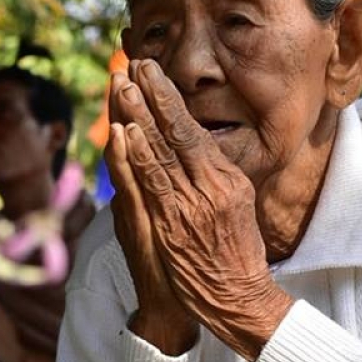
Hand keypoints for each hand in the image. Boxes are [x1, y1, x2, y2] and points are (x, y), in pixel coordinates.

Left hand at [120, 60, 291, 361]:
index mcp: (227, 180)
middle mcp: (212, 186)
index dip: (169, 99)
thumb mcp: (237, 210)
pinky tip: (124, 133)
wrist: (240, 299)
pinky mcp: (174, 225)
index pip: (192, 130)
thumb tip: (200, 154)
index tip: (151, 73)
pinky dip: (137, 156)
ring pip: (160, 150)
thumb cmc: (238, 258)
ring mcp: (192, 204)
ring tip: (121, 84)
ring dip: (138, 115)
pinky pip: (152, 184)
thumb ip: (217, 181)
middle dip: (153, 94)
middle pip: (177, 130)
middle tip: (134, 62)